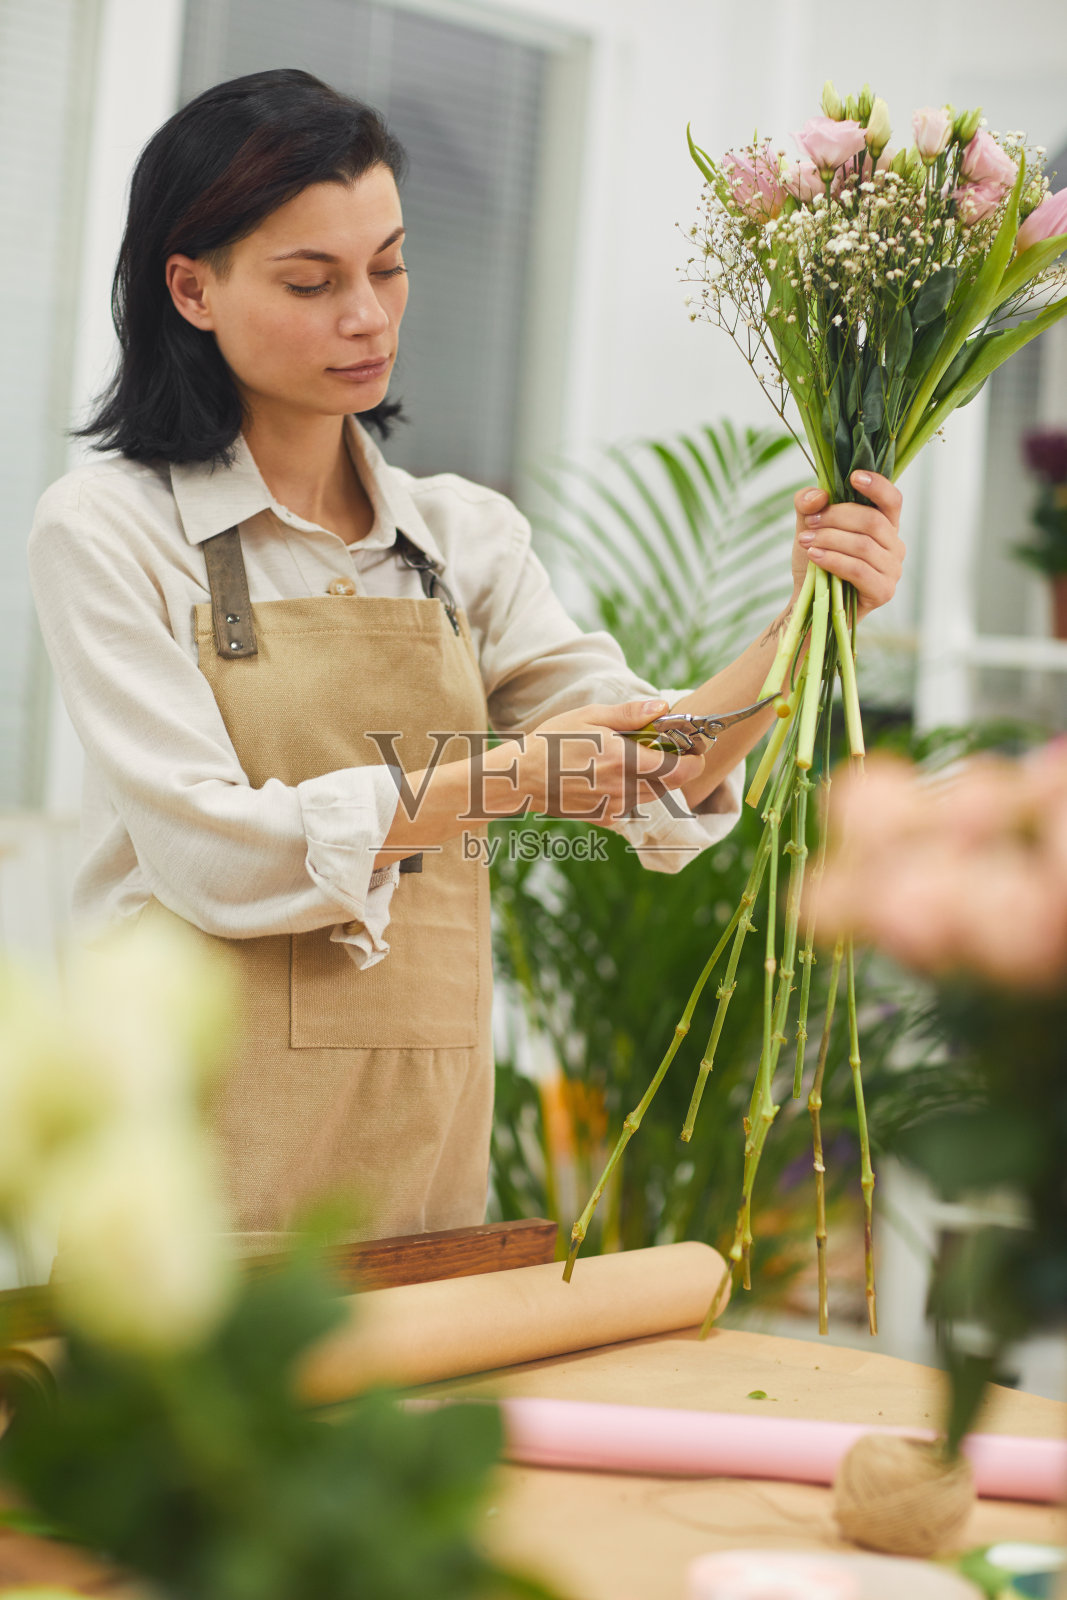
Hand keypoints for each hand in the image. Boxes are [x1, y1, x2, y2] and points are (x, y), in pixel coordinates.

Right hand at [518, 697, 703, 822]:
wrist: (521, 778)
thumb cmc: (553, 740)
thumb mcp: (589, 716)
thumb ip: (630, 714)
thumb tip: (663, 707)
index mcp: (621, 759)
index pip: (676, 769)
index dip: (693, 761)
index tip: (695, 751)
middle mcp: (621, 787)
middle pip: (669, 785)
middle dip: (672, 768)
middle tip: (659, 750)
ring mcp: (613, 806)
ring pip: (651, 796)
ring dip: (651, 780)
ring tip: (627, 760)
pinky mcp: (604, 817)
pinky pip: (630, 805)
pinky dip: (630, 792)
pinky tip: (607, 777)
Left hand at [789, 470, 904, 620]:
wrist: (809, 600)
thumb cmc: (816, 560)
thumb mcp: (808, 525)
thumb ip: (809, 504)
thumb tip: (818, 496)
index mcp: (885, 525)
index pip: (892, 500)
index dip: (878, 485)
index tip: (854, 477)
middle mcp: (895, 546)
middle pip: (872, 520)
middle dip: (836, 517)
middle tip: (809, 523)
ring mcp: (893, 570)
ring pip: (863, 545)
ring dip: (830, 539)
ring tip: (805, 541)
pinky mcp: (883, 591)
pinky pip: (858, 569)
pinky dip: (833, 560)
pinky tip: (814, 556)